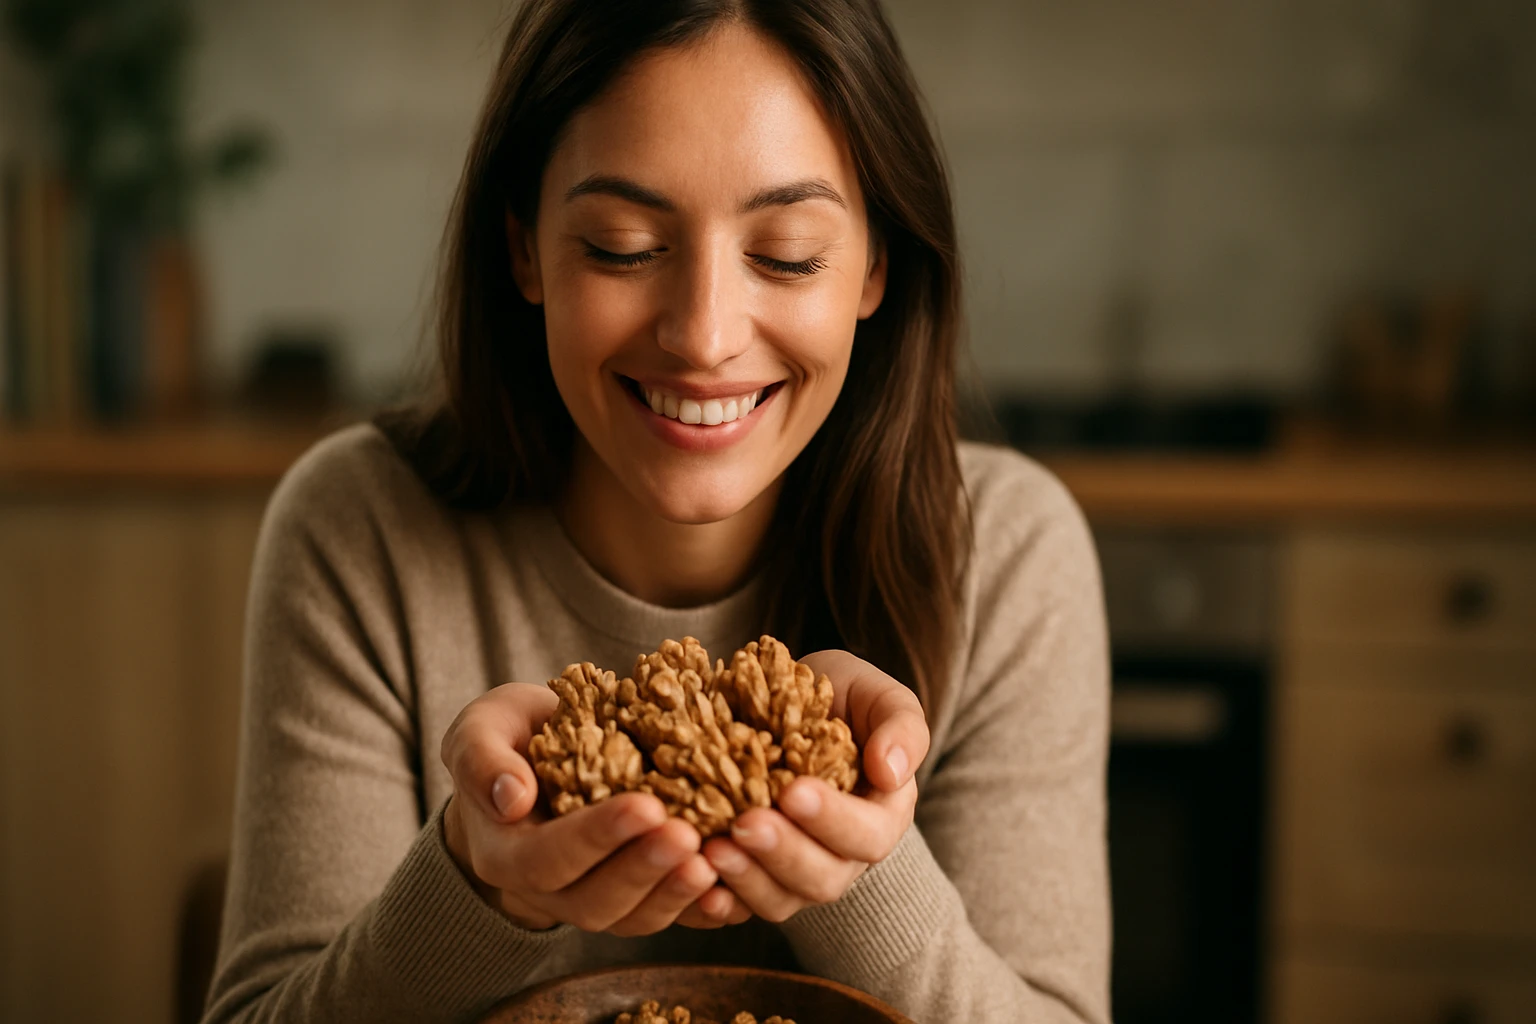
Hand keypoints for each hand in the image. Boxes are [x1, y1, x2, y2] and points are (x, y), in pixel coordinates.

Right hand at [440, 682, 735, 934]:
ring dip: (676, 893)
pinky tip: (733, 888)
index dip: (596, 837)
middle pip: (596, 901)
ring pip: (635, 918)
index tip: (643, 806)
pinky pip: (669, 918)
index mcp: (507, 854)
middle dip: (644, 869)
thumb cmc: (510, 739)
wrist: (535, 763)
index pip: (548, 858)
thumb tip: (511, 796)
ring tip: (714, 859)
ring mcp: (595, 900)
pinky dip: (701, 910)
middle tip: (688, 834)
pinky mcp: (636, 898)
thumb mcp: (481, 731)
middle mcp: (550, 891)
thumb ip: (482, 759)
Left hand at [700, 650, 927, 921]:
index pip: (868, 835)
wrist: (789, 705)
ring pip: (781, 900)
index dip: (833, 820)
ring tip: (712, 850)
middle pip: (823, 879)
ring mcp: (798, 874)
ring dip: (747, 879)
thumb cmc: (839, 700)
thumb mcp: (875, 696)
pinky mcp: (757, 878)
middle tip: (745, 823)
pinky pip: (740, 905)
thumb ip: (899, 726)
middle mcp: (844, 857)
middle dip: (783, 854)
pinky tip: (696, 886)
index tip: (793, 791)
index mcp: (882, 816)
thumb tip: (891, 772)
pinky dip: (720, 900)